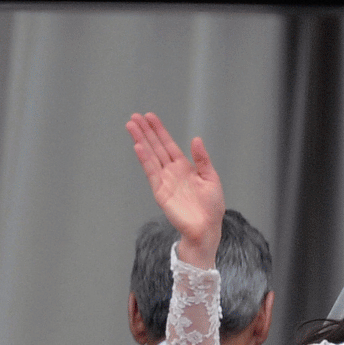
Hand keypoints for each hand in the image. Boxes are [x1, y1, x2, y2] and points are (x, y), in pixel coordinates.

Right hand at [127, 112, 223, 267]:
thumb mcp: (211, 178)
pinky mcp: (160, 192)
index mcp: (185, 167)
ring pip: (150, 156)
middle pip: (156, 147)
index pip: (169, 145)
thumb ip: (202, 159)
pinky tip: (138, 146)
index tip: (149, 116)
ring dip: (141, 140)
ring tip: (131, 126)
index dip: (159, 131)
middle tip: (135, 116)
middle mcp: (172, 172)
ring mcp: (164, 181)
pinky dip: (145, 159)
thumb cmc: (211, 206)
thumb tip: (196, 139)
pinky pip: (151, 172)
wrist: (207, 228)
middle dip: (146, 132)